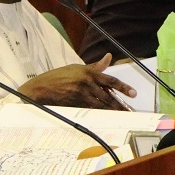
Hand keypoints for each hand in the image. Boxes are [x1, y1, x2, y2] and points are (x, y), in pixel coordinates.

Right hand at [17, 53, 136, 109]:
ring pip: (101, 105)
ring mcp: (81, 95)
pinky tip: (106, 116)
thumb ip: (94, 66)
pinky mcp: (76, 104)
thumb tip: (108, 57)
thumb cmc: (57, 76)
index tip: (133, 94)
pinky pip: (91, 110)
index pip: (110, 80)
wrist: (41, 88)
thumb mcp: (76, 68)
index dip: (123, 87)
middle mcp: (86, 83)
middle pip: (108, 96)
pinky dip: (100, 113)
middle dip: (120, 104)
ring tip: (121, 115)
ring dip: (112, 111)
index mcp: (88, 72)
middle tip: (130, 110)